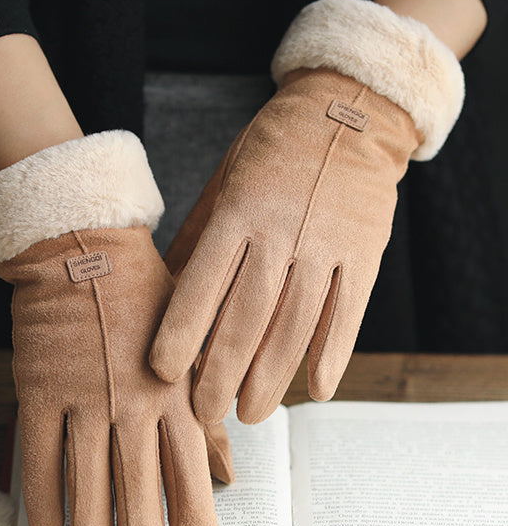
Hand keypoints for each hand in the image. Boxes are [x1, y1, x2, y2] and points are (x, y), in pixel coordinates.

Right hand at [0, 131, 231, 525]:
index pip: (191, 484)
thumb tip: (227, 480)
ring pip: (86, 491)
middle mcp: (134, 407)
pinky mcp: (39, 392)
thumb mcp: (191, 356)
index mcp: (177, 398)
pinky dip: (41, 503)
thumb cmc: (147, 305)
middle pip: (139, 500)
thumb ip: (206, 422)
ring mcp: (84, 401)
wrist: (86, 251)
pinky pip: (39, 460)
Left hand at [151, 0, 463, 424]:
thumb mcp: (223, 185)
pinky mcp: (364, 253)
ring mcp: (325, 243)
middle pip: (246, 317)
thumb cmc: (268, 154)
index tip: (163, 374)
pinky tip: (317, 390)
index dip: (181, 333)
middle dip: (222, 373)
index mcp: (236, 213)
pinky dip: (333, 355)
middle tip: (205, 413)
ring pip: (295, 325)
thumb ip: (199, 240)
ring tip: (252, 414)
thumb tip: (162, 295)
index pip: (201, 283)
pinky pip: (347, 313)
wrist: (345, 111)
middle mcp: (279, 231)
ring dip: (272, 377)